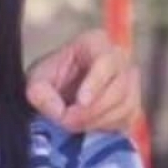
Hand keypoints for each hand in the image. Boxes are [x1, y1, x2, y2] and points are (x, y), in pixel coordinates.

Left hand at [26, 29, 140, 132]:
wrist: (57, 88)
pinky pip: (127, 118)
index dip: (95, 83)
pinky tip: (86, 124)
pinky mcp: (132, 102)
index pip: (105, 60)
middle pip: (118, 87)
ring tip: (72, 123)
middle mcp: (119, 58)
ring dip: (97, 120)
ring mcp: (130, 80)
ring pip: (125, 104)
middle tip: (68, 120)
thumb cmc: (49, 76)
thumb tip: (60, 112)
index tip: (81, 102)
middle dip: (92, 110)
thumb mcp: (35, 80)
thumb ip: (40, 93)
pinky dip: (106, 126)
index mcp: (95, 42)